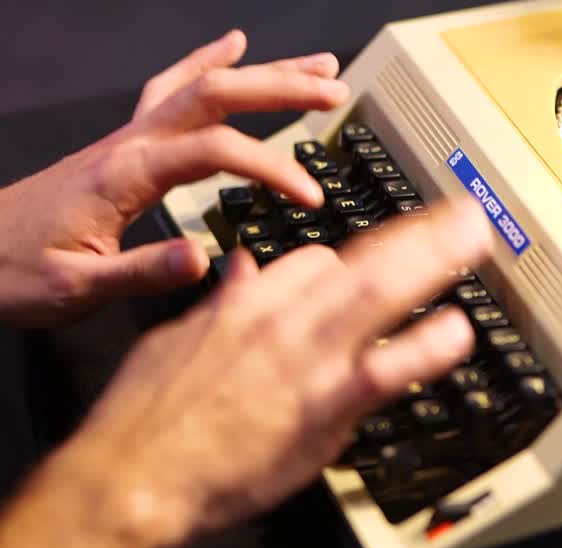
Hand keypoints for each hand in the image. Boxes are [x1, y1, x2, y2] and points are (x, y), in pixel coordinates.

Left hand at [0, 29, 348, 327]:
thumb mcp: (77, 288)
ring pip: (203, 85)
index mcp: (125, 176)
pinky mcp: (125, 144)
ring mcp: (127, 138)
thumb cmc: (15, 272)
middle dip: (281, 88)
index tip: (309, 196)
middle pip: (216, 95)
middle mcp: (129, 145)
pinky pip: (173, 87)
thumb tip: (204, 259)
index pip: (215, 152)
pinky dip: (208, 62)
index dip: (270, 168)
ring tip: (315, 66)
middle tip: (333, 92)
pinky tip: (233, 47)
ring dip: (263, 72)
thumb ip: (143, 272)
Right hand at [45, 200, 492, 547]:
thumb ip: (220, 306)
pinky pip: (385, 369)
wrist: (128, 477)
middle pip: (361, 260)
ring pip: (379, 293)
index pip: (315, 261)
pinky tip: (456, 332)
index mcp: (246, 302)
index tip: (379, 263)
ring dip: (433, 261)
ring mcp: (307, 358)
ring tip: (474, 239)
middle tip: (462, 214)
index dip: (352, 262)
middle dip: (418, 234)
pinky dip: (423, 348)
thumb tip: (242, 274)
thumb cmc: (144, 421)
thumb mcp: (175, 342)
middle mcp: (282, 319)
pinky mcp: (322, 405)